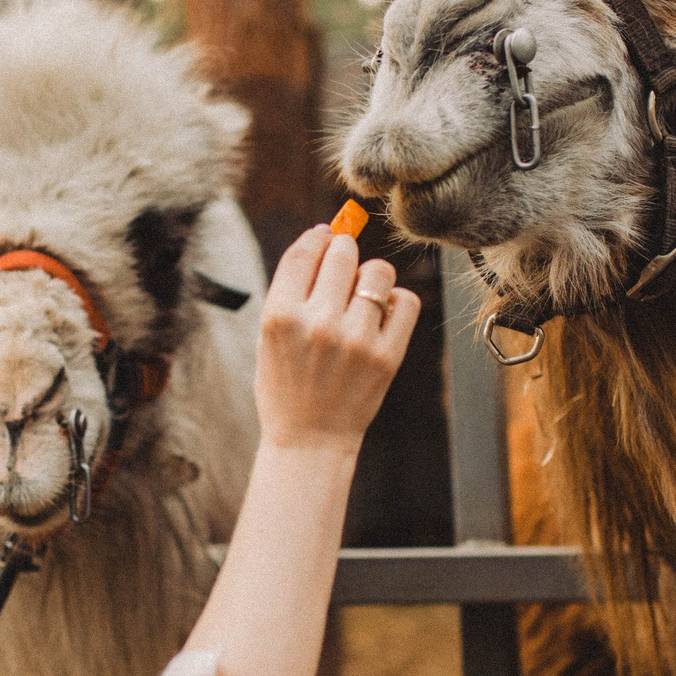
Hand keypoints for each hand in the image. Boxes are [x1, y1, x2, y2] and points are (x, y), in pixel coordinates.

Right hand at [253, 225, 420, 453]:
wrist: (309, 441)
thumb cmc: (286, 385)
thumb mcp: (268, 336)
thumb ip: (292, 288)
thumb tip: (325, 234)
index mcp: (280, 316)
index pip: (305, 252)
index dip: (318, 237)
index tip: (326, 236)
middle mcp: (318, 324)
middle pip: (343, 254)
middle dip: (344, 253)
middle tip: (343, 271)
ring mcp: (355, 340)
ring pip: (379, 272)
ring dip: (372, 276)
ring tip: (363, 296)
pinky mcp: (387, 356)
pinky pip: (406, 302)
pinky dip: (397, 301)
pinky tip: (383, 315)